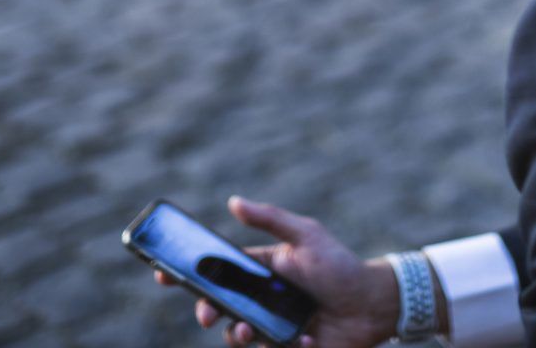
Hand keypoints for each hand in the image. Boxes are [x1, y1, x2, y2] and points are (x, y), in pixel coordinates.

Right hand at [154, 196, 398, 347]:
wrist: (372, 302)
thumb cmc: (339, 266)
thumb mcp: (306, 236)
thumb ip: (271, 219)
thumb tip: (233, 202)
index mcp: (259, 270)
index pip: (216, 271)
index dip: (187, 274)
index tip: (162, 274)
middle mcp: (260, 299)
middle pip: (217, 307)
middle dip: (204, 310)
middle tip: (207, 312)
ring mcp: (271, 325)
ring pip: (235, 335)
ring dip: (235, 335)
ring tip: (248, 330)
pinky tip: (305, 339)